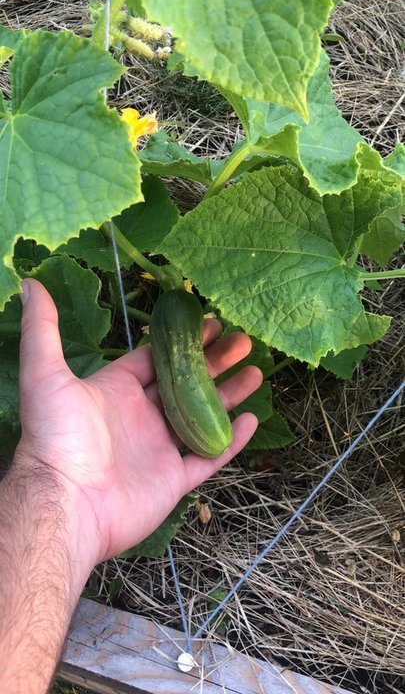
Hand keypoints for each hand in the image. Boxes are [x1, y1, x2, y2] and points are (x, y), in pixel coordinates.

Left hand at [16, 279, 261, 568]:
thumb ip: (42, 330)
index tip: (212, 321)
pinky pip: (208, 456)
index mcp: (116, 389)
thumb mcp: (45, 375)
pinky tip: (251, 420)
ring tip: (255, 372)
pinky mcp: (173, 479)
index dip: (185, 340)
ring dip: (228, 394)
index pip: (157, 358)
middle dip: (215, 361)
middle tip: (243, 341)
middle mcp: (140, 415)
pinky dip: (229, 441)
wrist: (66, 503)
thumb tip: (31, 283)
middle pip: (186, 382)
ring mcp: (158, 448)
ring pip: (203, 416)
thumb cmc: (56, 437)